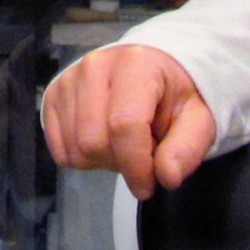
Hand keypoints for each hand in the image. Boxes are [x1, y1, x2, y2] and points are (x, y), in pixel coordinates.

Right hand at [39, 44, 216, 200]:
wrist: (151, 68)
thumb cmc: (174, 94)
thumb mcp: (198, 118)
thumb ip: (187, 147)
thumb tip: (167, 176)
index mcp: (136, 63)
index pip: (124, 124)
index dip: (136, 165)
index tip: (149, 185)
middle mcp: (94, 65)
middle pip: (92, 141)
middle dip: (119, 162)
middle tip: (141, 154)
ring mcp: (68, 79)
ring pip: (74, 148)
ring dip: (102, 161)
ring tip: (123, 144)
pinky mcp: (52, 95)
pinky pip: (59, 149)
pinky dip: (83, 158)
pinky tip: (104, 141)